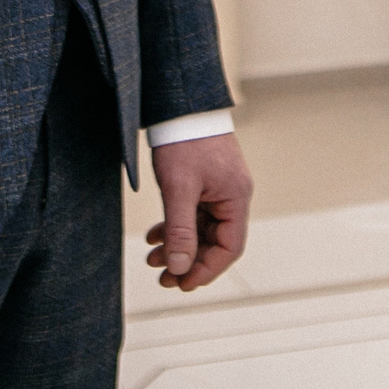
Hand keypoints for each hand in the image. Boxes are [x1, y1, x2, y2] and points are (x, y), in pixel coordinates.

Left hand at [147, 131, 251, 290]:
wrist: (180, 105)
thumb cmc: (184, 141)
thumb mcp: (179, 189)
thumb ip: (180, 230)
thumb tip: (180, 267)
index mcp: (235, 198)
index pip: (230, 247)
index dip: (206, 270)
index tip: (182, 283)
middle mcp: (231, 196)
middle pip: (215, 242)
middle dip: (189, 262)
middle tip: (163, 278)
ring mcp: (218, 189)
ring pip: (201, 230)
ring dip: (179, 247)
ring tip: (153, 258)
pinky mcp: (204, 183)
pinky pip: (193, 215)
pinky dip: (175, 228)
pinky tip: (154, 236)